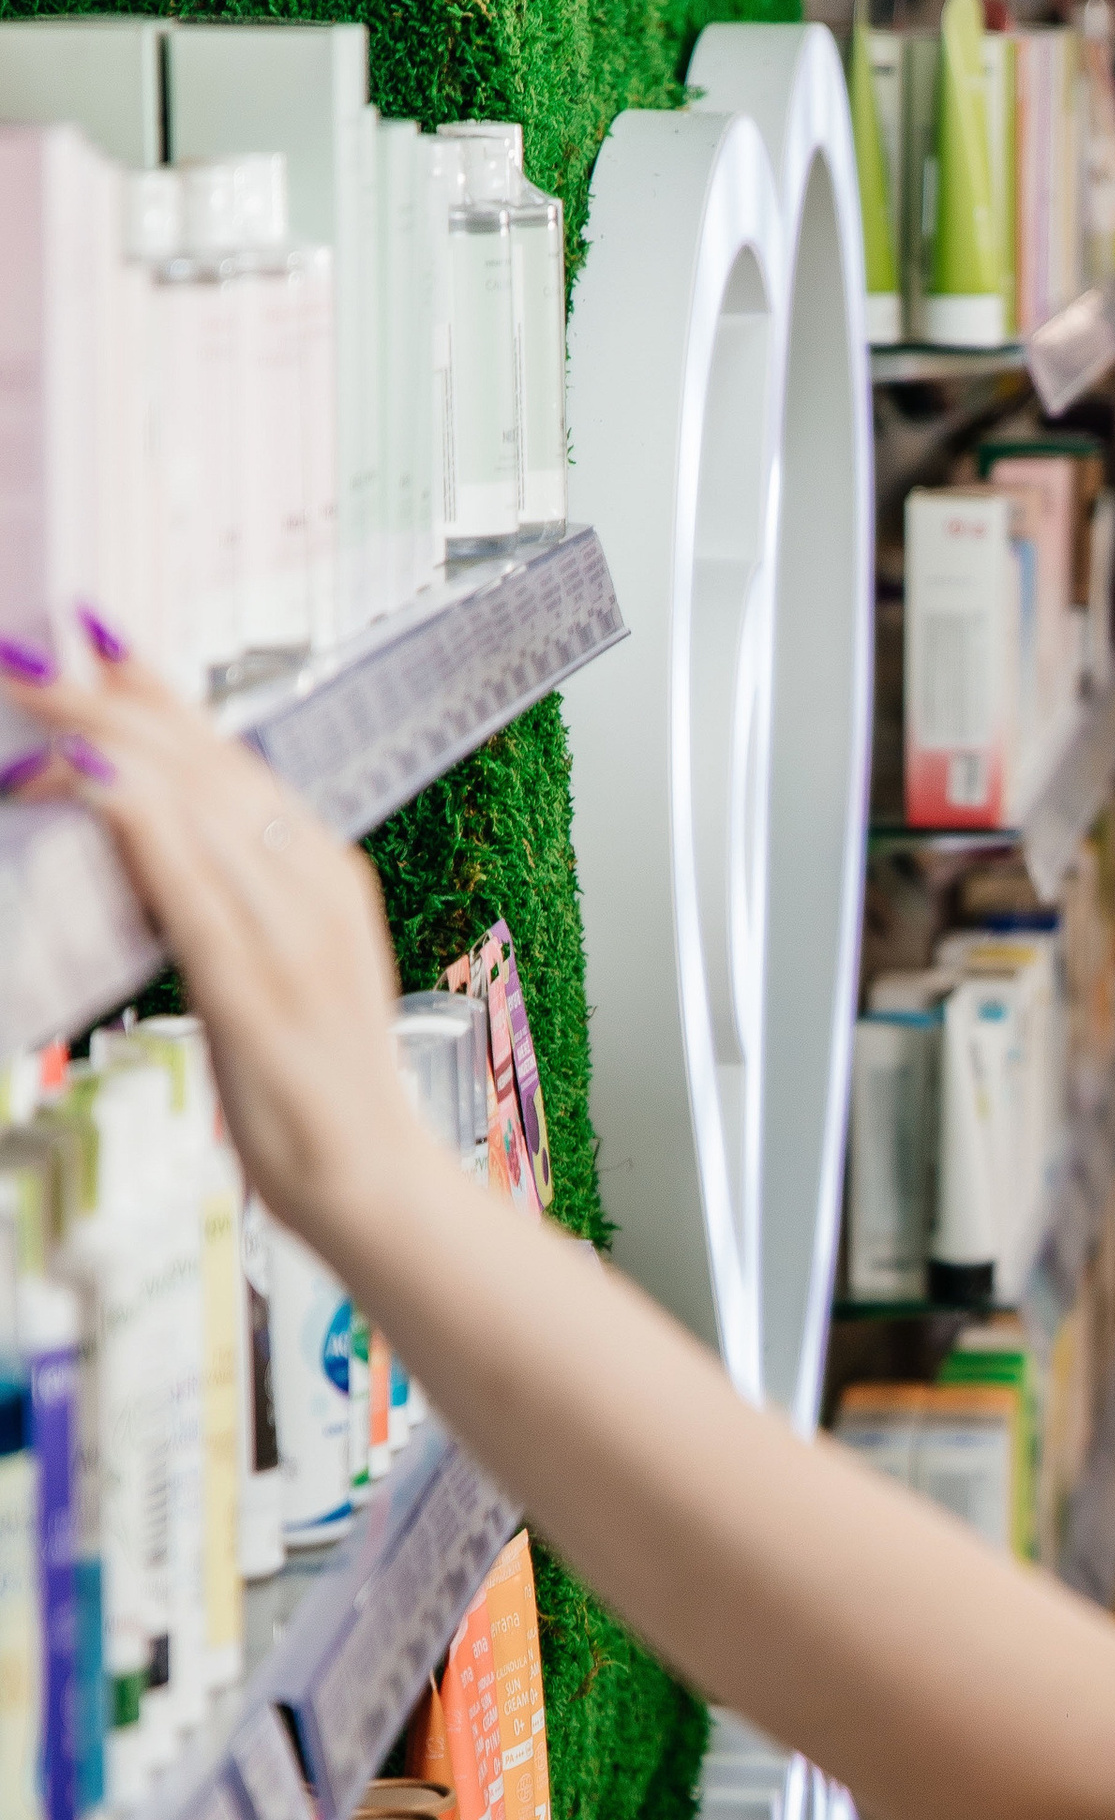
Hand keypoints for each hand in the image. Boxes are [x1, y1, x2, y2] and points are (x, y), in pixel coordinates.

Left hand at [0, 633, 434, 1266]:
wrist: (375, 1185)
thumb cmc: (311, 1083)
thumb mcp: (274, 966)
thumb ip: (218, 894)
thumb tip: (138, 827)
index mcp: (323, 873)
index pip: (228, 754)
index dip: (153, 688)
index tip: (88, 634)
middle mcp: (315, 888)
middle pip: (204, 761)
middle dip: (106, 697)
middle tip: (25, 656)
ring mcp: (294, 939)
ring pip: (196, 804)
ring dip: (102, 736)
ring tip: (29, 695)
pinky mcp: (260, 995)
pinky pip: (195, 888)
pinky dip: (142, 824)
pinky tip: (92, 780)